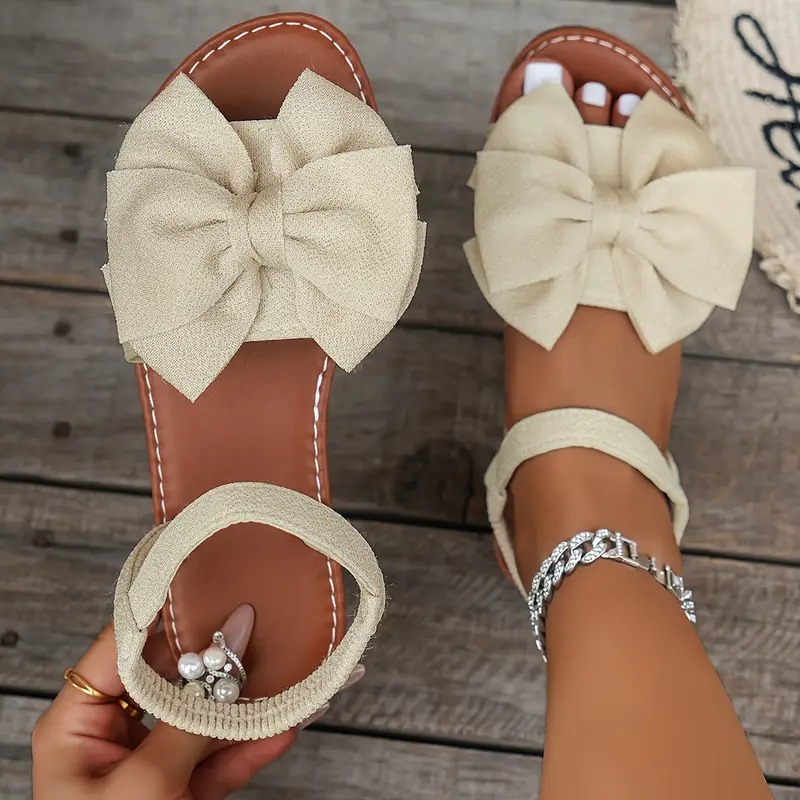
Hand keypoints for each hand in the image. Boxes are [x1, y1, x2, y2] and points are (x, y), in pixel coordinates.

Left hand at [32, 606, 294, 799]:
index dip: (168, 608)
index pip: (125, 644)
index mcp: (79, 722)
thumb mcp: (141, 786)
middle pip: (175, 678)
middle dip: (222, 656)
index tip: (213, 577)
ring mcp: (153, 765)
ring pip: (206, 718)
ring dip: (250, 702)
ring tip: (292, 671)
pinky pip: (222, 759)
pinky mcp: (183, 793)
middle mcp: (115, 736)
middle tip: (264, 623)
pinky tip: (288, 724)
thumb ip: (190, 719)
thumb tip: (231, 648)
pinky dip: (255, 746)